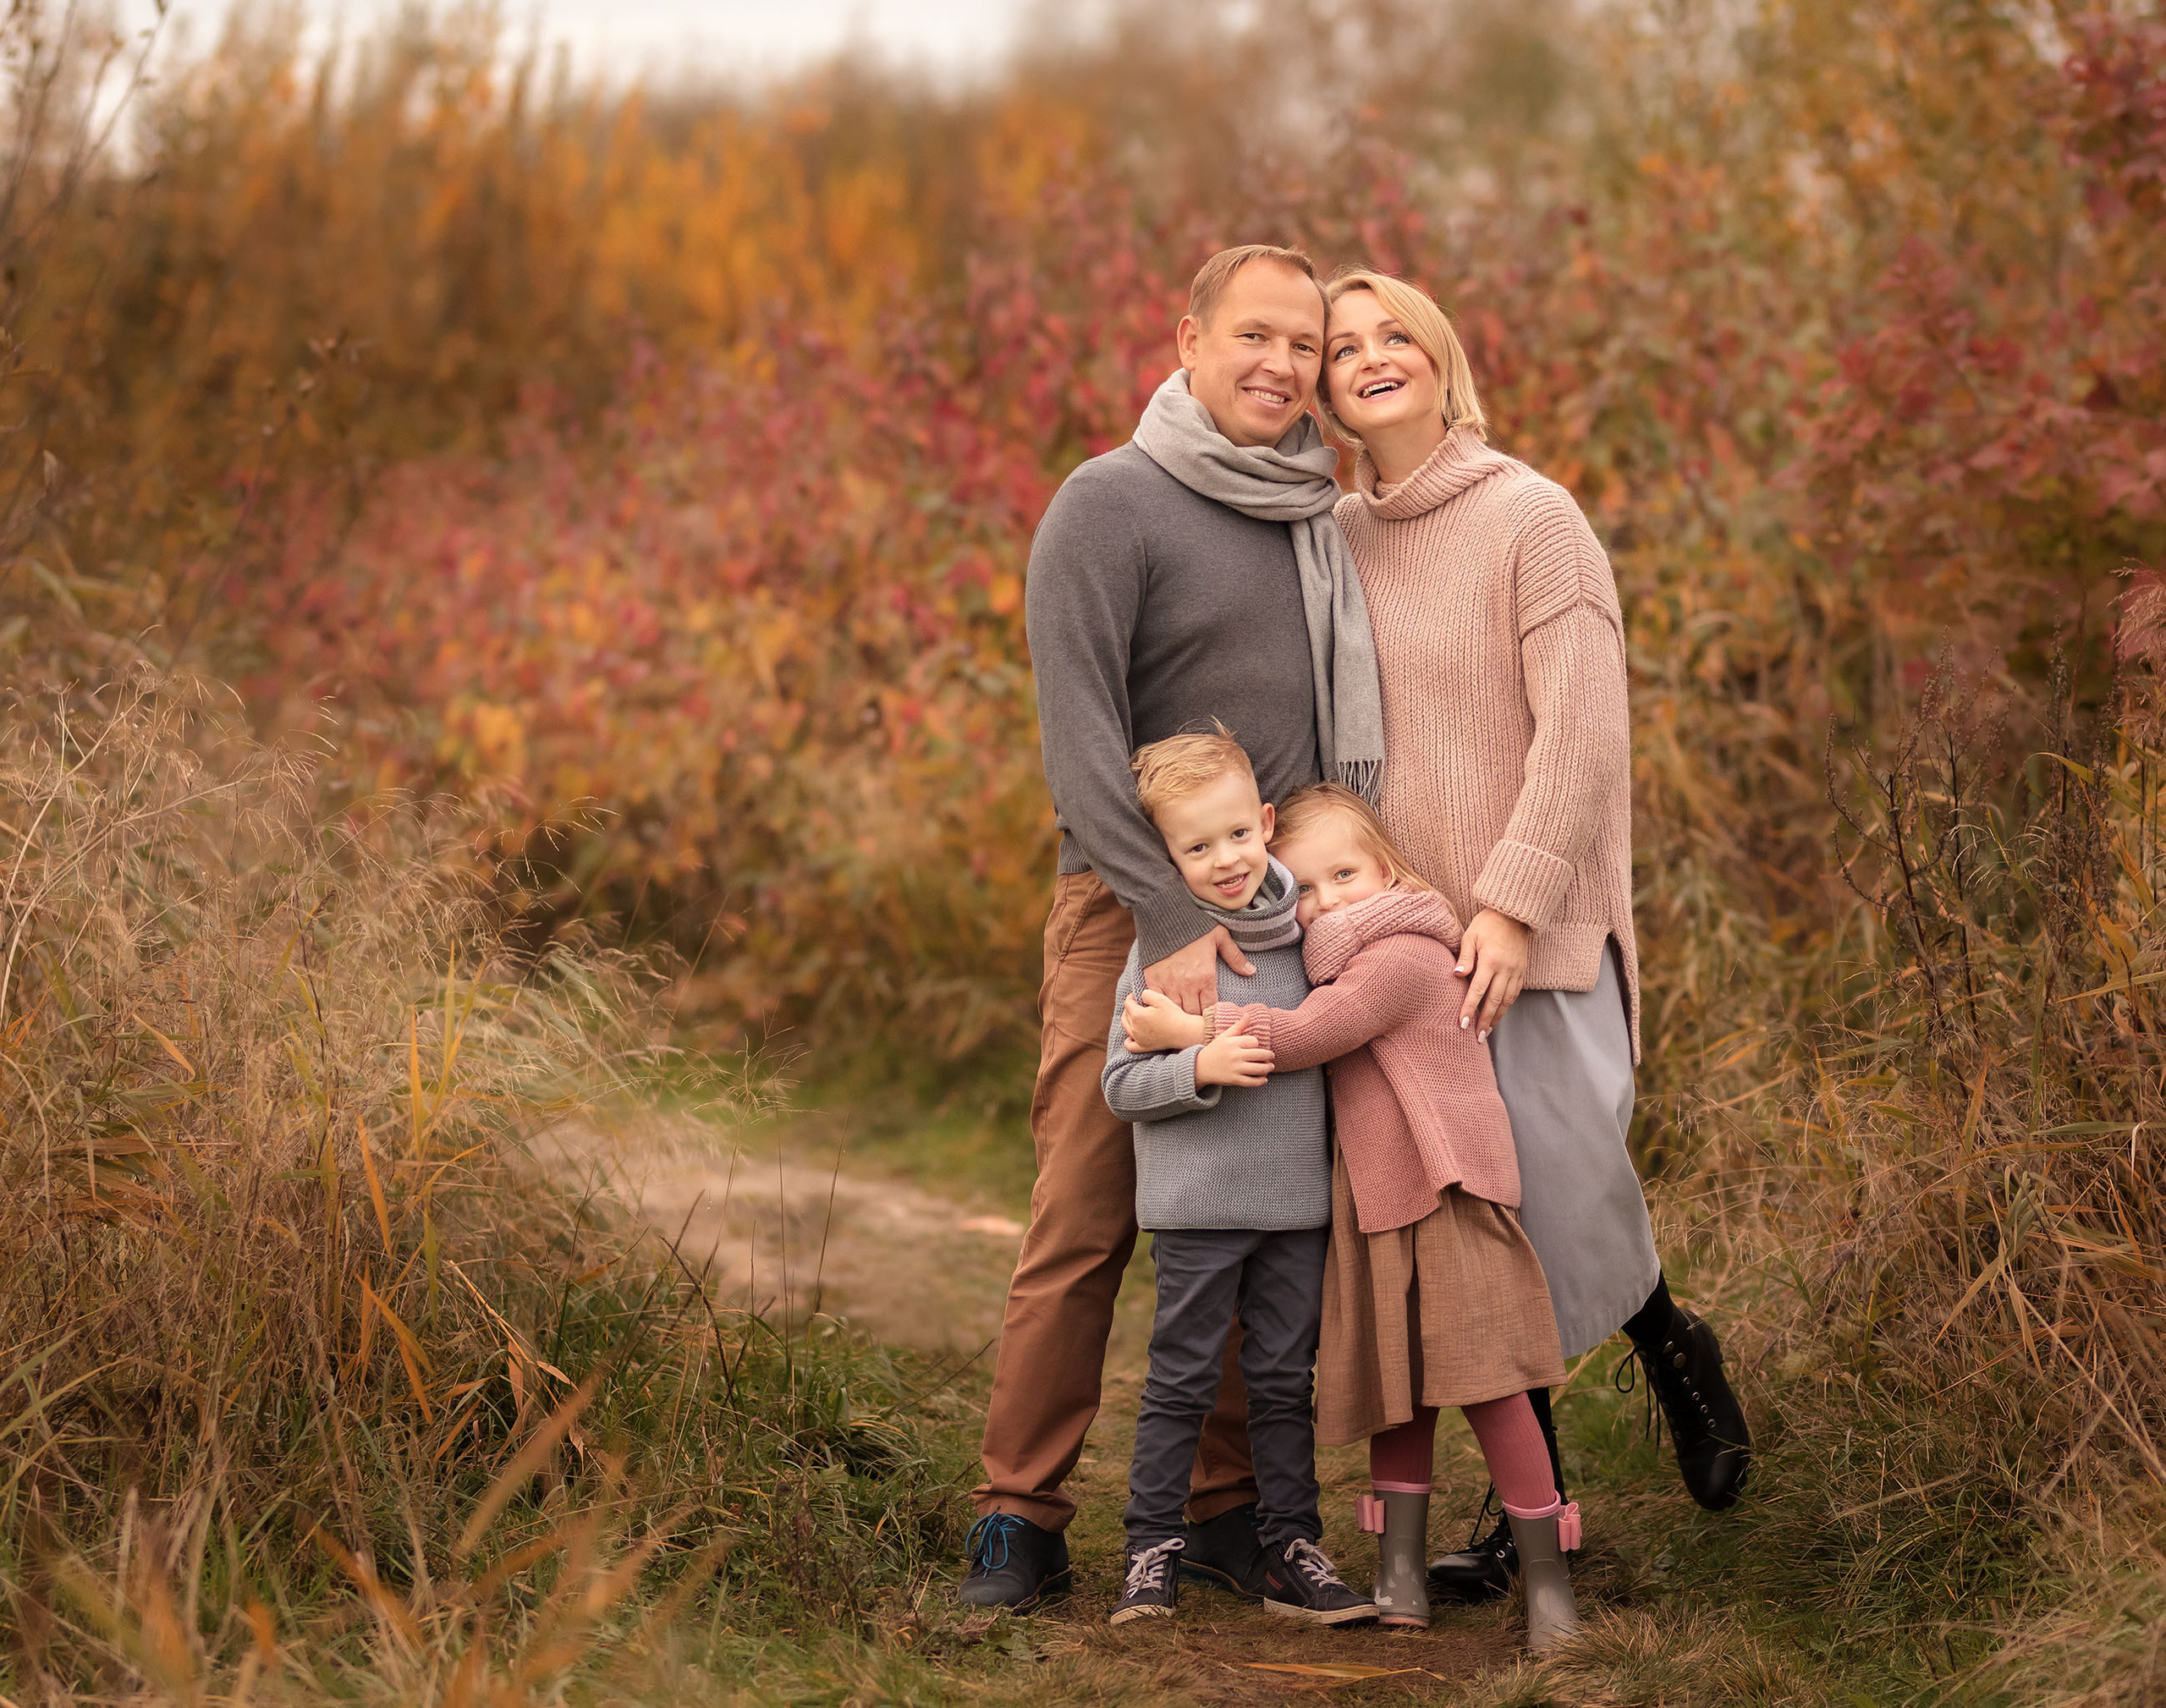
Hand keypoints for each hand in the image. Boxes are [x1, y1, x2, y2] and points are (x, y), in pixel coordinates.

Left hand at [1123, 989, 1208, 1052]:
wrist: (1184, 1032)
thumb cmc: (1173, 1015)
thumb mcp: (1160, 998)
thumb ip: (1146, 994)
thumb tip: (1139, 996)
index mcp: (1137, 1015)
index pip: (1127, 1003)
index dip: (1132, 997)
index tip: (1138, 995)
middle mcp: (1134, 1028)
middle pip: (1125, 1015)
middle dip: (1130, 1007)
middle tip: (1140, 1004)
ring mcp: (1138, 1039)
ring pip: (1125, 1027)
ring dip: (1128, 1019)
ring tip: (1137, 1015)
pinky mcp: (1143, 1047)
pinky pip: (1129, 1045)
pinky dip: (1128, 1040)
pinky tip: (1133, 1035)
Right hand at [1143, 925, 1254, 1014]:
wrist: (1165, 915)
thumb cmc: (1194, 925)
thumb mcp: (1220, 937)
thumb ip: (1235, 957)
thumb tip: (1251, 972)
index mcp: (1206, 977)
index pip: (1210, 1008)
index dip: (1211, 1016)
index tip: (1211, 1018)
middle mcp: (1188, 985)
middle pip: (1193, 1014)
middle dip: (1196, 1019)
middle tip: (1197, 1021)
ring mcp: (1169, 984)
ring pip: (1175, 1011)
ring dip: (1179, 1014)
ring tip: (1182, 1018)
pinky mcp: (1153, 979)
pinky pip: (1156, 1002)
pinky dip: (1161, 1007)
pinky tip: (1164, 1009)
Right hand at [1194, 1016, 1272, 1087]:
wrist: (1200, 1067)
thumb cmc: (1215, 1049)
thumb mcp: (1225, 1036)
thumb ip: (1238, 1026)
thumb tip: (1248, 1015)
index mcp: (1233, 1043)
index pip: (1254, 1041)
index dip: (1257, 1044)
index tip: (1256, 1046)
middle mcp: (1235, 1055)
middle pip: (1261, 1055)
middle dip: (1269, 1056)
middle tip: (1271, 1057)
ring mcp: (1235, 1068)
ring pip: (1259, 1069)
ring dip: (1268, 1068)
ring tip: (1270, 1066)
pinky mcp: (1234, 1080)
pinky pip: (1252, 1081)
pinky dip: (1261, 1081)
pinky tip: (1264, 1079)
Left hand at [1456, 908, 1530, 1040]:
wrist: (1514, 914)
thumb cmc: (1487, 923)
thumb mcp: (1471, 935)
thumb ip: (1465, 957)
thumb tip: (1456, 976)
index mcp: (1491, 961)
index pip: (1478, 990)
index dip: (1470, 1008)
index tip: (1463, 1024)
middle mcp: (1505, 969)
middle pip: (1494, 1001)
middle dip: (1484, 1021)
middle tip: (1477, 1037)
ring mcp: (1516, 971)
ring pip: (1507, 1000)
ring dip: (1497, 1017)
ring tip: (1487, 1031)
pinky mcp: (1522, 970)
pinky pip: (1515, 993)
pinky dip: (1507, 1006)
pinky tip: (1499, 1014)